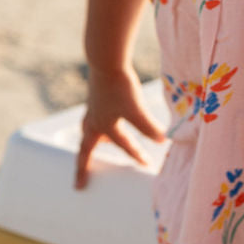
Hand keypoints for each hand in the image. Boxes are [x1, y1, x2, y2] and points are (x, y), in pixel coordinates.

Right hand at [76, 66, 164, 189]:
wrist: (106, 60)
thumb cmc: (119, 86)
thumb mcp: (136, 109)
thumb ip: (149, 127)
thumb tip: (163, 140)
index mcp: (102, 127)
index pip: (123, 145)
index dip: (137, 155)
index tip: (147, 164)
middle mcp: (93, 120)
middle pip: (87, 148)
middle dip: (83, 167)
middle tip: (79, 183)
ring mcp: (93, 107)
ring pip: (89, 131)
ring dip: (92, 143)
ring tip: (99, 146)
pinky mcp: (96, 95)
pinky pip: (94, 117)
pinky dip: (98, 125)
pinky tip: (106, 118)